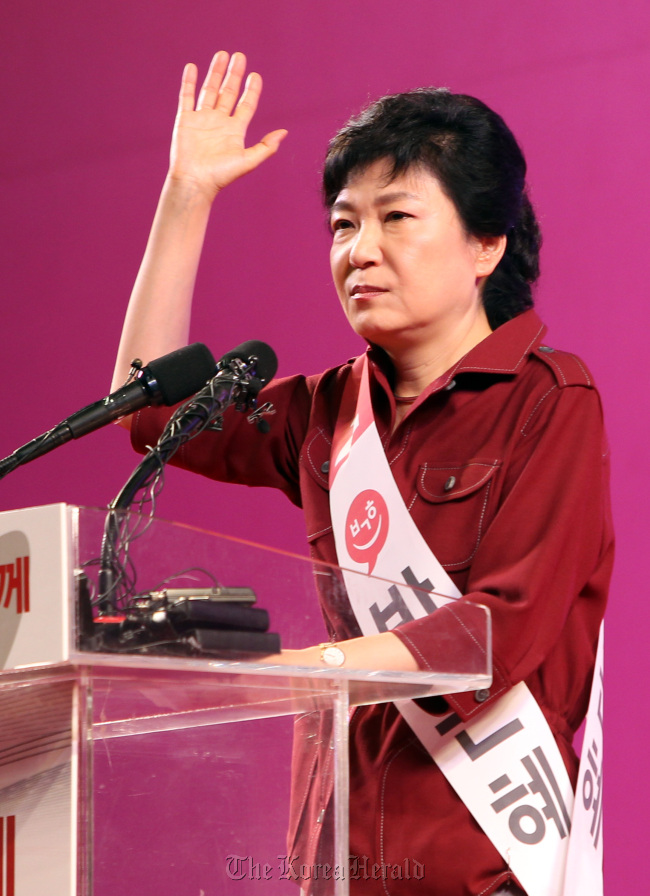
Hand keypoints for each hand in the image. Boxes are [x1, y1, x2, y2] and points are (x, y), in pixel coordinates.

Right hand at [169, 51, 286, 200]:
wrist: (195, 182)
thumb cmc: (221, 176)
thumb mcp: (248, 161)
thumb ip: (266, 146)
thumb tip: (284, 132)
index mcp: (235, 131)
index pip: (246, 105)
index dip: (251, 90)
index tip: (255, 76)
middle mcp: (219, 122)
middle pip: (228, 93)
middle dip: (234, 75)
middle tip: (240, 56)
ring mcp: (202, 120)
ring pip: (210, 90)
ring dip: (215, 72)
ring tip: (221, 55)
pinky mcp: (186, 120)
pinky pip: (187, 97)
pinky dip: (189, 83)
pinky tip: (192, 68)